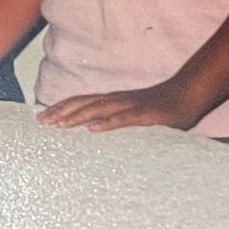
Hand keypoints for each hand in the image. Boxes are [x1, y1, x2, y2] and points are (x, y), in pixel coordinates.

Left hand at [37, 80, 203, 132]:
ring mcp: (130, 105)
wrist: (187, 96)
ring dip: (77, 116)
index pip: (80, 102)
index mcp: (111, 100)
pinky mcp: (145, 114)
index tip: (42, 117)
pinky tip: (93, 129)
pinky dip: (107, 123)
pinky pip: (123, 118)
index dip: (61, 108)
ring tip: (59, 125)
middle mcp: (116, 99)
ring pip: (98, 109)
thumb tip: (95, 132)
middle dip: (61, 112)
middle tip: (42, 122)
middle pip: (83, 103)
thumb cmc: (159, 109)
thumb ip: (115, 121)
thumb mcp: (132, 114)